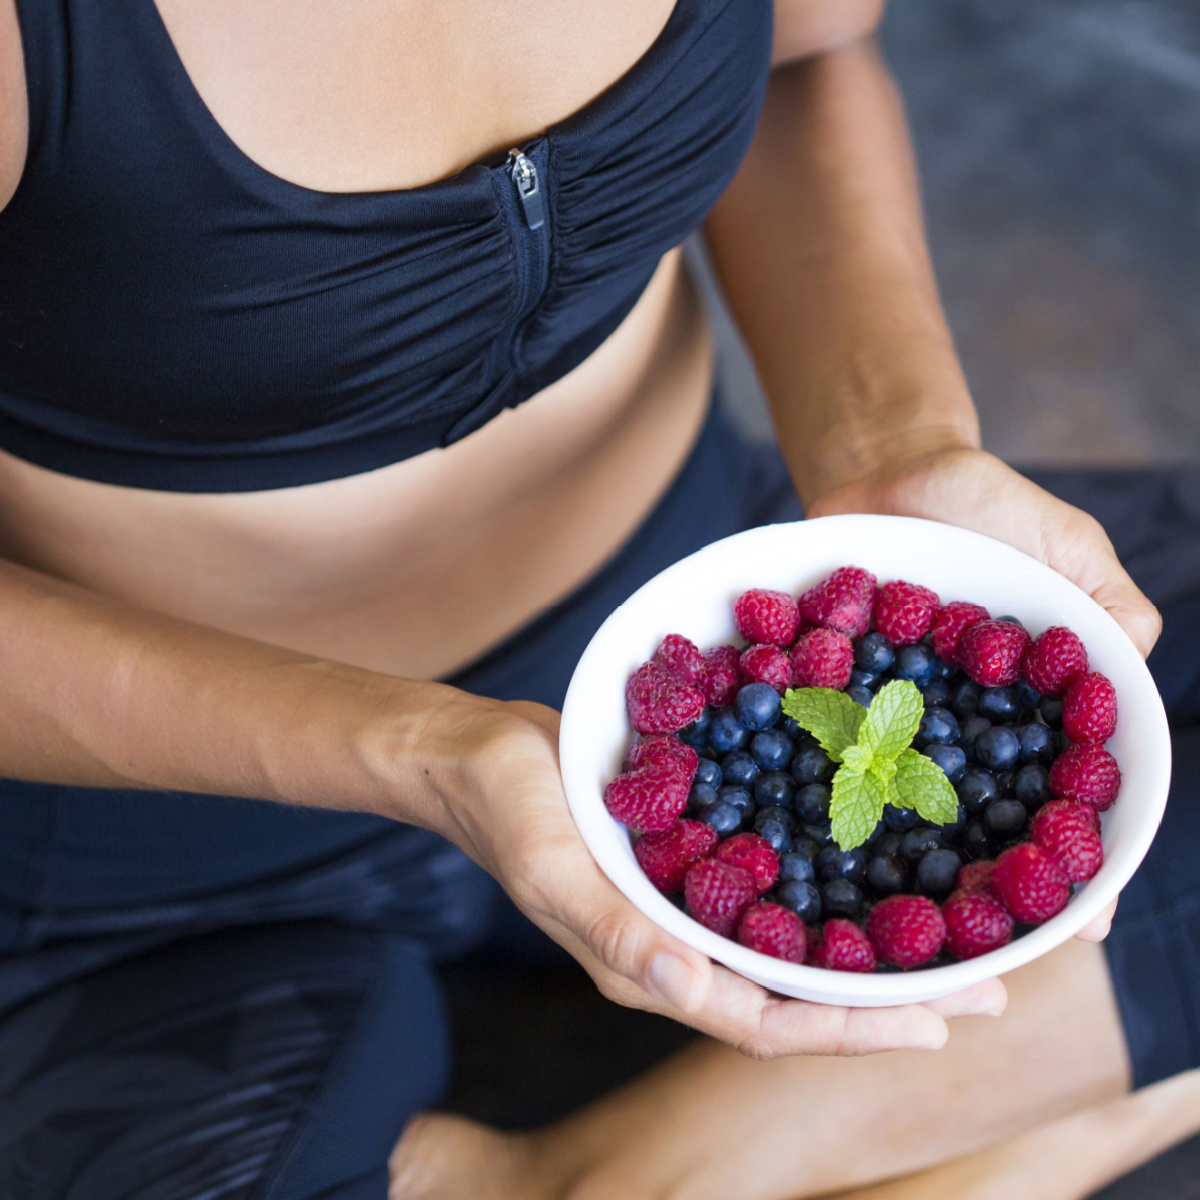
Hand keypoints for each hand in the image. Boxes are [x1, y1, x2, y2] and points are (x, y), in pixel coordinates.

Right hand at [435, 697, 1006, 1058]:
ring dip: (870, 942)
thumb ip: (612, 925)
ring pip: (793, 941)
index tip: (941, 1023)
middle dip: (891, 996)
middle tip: (992, 982)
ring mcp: (683, 903)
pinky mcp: (687, 856)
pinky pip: (770, 884)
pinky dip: (826, 883)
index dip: (851, 1028)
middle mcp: (678, 945)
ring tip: (954, 930)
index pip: (763, 1020)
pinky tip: (868, 858)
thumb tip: (685, 983)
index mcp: (648, 964)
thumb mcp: (551, 860)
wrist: (472, 755)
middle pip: (797, 991)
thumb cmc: (504, 804)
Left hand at [807, 444, 1160, 941]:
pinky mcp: (819, 694)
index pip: (1055, 804)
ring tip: (882, 915)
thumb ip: (1108, 611)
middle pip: (968, 825)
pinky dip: (800, 778)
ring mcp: (879, 721)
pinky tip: (790, 820)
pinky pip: (808, 742)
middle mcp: (947, 735)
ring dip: (884, 858)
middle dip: (975, 886)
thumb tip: (1140, 683)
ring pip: (884, 806)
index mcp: (1019, 717)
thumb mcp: (1067, 549)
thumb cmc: (988, 509)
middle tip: (975, 942)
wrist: (885, 468)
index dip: (1073, 864)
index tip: (1085, 921)